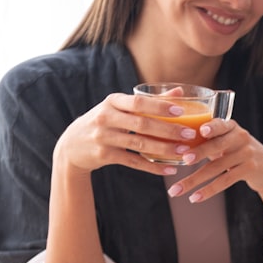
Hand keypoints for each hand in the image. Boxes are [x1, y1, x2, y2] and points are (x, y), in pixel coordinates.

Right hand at [54, 91, 198, 174]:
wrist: (72, 146)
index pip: (138, 102)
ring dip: (165, 149)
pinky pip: (134, 162)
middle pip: (142, 124)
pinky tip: (169, 170)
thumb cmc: (105, 122)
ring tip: (184, 152)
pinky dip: (153, 167)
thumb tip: (181, 92)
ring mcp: (104, 138)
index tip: (181, 110)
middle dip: (168, 130)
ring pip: (139, 145)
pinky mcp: (104, 156)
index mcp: (112, 101)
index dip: (160, 106)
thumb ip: (150, 101)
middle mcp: (106, 118)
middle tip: (190, 134)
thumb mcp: (120, 107)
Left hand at [166, 119, 262, 201]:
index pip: (220, 124)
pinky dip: (208, 190)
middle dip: (199, 152)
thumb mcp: (228, 142)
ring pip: (217, 167)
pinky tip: (195, 197)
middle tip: (184, 159)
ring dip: (194, 180)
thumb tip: (176, 146)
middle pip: (217, 145)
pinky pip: (225, 181)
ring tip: (176, 190)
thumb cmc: (239, 153)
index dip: (211, 127)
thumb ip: (208, 141)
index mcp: (231, 127)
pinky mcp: (249, 170)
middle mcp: (241, 138)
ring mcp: (246, 154)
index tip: (201, 130)